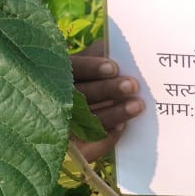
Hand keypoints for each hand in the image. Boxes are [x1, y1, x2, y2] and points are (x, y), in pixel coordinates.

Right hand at [71, 40, 143, 160]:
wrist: (78, 114)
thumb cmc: (91, 77)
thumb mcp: (91, 60)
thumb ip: (100, 53)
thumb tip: (115, 49)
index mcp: (59, 73)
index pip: (73, 68)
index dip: (91, 67)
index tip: (114, 68)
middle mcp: (57, 98)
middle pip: (81, 94)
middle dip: (108, 90)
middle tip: (132, 85)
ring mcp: (63, 123)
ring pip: (87, 120)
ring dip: (114, 113)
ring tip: (137, 106)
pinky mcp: (73, 146)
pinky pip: (88, 146)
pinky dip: (106, 137)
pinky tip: (122, 128)